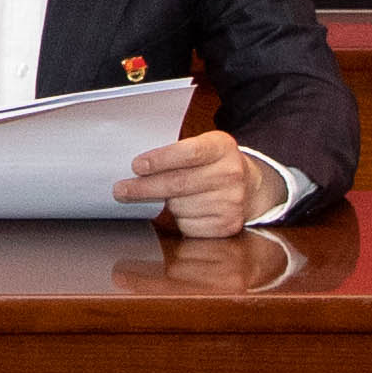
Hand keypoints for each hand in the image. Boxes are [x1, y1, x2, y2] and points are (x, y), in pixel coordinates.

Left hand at [119, 134, 278, 237]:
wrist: (250, 188)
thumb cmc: (213, 165)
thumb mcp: (203, 146)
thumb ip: (176, 153)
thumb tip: (135, 169)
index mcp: (222, 147)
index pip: (189, 153)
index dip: (160, 160)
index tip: (136, 166)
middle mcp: (231, 174)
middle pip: (179, 183)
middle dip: (144, 188)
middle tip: (121, 190)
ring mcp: (231, 201)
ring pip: (180, 206)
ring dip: (165, 204)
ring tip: (169, 197)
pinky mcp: (227, 225)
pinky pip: (188, 225)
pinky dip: (179, 219)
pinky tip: (186, 209)